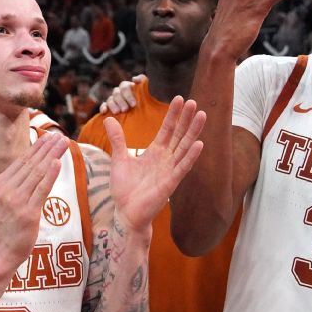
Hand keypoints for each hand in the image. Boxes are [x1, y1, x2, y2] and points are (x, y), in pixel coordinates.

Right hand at [0, 117, 68, 267]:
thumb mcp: (7, 199)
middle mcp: (7, 189)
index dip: (38, 147)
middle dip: (48, 147)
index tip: (50, 136)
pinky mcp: (28, 213)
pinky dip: (50, 175)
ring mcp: (16, 201)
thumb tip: (34, 164)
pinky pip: (41, 190)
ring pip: (38, 173)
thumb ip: (18, 182)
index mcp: (1, 183)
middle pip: (32, 163)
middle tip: (61, 136)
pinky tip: (58, 162)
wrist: (2, 250)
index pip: (23, 161)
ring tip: (64, 143)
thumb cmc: (8, 225)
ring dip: (52, 155)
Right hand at [99, 74, 145, 114]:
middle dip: (121, 101)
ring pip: (110, 99)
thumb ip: (142, 81)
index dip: (128, 95)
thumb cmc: (145, 101)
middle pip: (117, 93)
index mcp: (128, 87)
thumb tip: (134, 79)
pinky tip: (104, 112)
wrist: (142, 114)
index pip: (125, 87)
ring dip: (113, 105)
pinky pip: (104, 105)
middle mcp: (120, 92)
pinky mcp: (108, 106)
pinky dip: (103, 107)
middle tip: (125, 109)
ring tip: (117, 112)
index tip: (134, 104)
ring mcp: (113, 99)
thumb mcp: (146, 91)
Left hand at [106, 96, 206, 231]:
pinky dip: (191, 156)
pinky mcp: (171, 183)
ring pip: (184, 147)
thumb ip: (118, 140)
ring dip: (193, 132)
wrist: (126, 213)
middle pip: (179, 134)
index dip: (173, 115)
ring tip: (202, 115)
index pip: (167, 129)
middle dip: (186, 118)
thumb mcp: (119, 159)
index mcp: (155, 152)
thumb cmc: (125, 189)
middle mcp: (165, 159)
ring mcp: (170, 170)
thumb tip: (109, 118)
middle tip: (194, 101)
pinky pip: (183, 167)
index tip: (180, 99)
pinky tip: (199, 143)